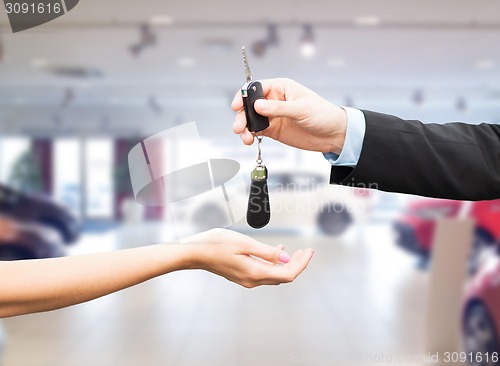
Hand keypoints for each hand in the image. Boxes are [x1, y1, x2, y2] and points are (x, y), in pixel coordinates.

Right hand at [182, 229, 313, 287]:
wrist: (194, 253)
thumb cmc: (216, 244)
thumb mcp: (244, 244)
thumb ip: (266, 252)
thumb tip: (285, 257)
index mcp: (255, 273)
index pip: (287, 274)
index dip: (301, 264)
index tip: (309, 252)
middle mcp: (252, 280)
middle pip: (283, 276)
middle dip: (297, 264)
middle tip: (308, 251)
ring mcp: (246, 279)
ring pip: (274, 275)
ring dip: (287, 264)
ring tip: (297, 251)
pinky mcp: (241, 275)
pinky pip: (264, 272)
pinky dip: (274, 263)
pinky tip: (278, 251)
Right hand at [232, 78, 347, 154]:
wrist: (333, 135)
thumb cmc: (323, 115)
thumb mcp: (301, 109)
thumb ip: (279, 108)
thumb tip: (258, 106)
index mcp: (281, 88)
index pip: (257, 88)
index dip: (245, 96)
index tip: (237, 106)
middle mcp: (274, 100)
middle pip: (250, 105)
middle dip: (242, 115)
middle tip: (239, 127)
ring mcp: (273, 116)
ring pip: (251, 119)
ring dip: (245, 127)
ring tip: (245, 137)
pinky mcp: (273, 130)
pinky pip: (257, 131)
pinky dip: (250, 135)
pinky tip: (249, 140)